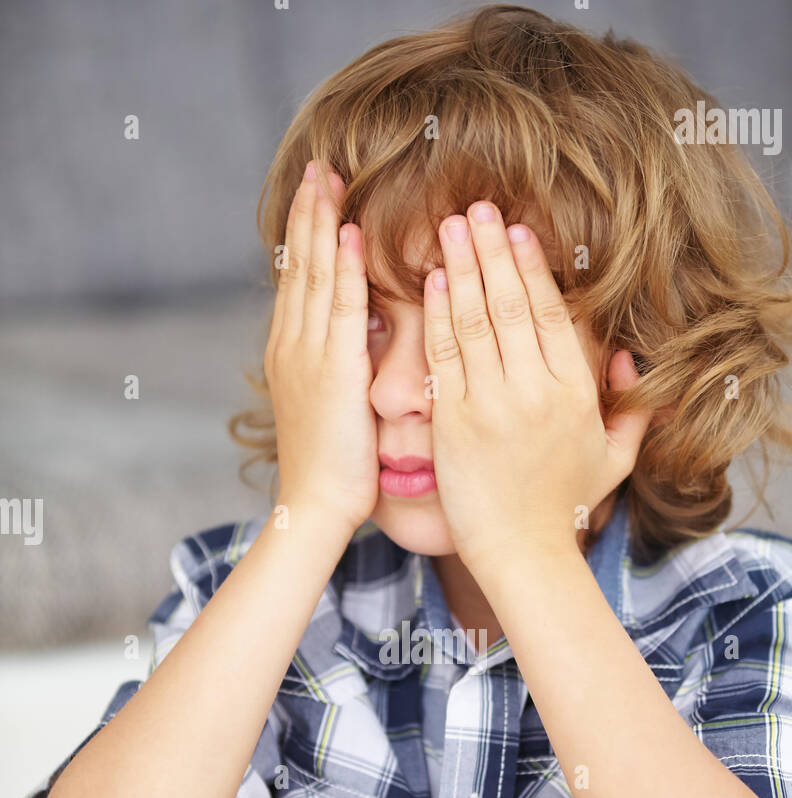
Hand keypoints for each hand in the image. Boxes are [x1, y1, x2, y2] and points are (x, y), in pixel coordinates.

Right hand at [264, 162, 378, 532]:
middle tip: (319, 166)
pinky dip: (343, 267)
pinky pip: (340, 308)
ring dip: (323, 222)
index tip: (318, 194)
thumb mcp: (335, 407)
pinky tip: (349, 232)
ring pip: (315, 275)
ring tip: (329, 177)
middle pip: (301, 266)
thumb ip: (345, 368)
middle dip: (310, 213)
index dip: (308, 234)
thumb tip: (368, 340)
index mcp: (292, 352)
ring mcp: (307, 356)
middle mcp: (292, 345)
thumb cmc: (333, 469)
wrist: (315, 508)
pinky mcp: (331, 372)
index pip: (300, 279)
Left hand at [423, 203, 651, 572]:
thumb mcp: (615, 458)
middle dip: (493, 250)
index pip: (552, 314)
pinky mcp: (456, 422)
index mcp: (575, 393)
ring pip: (475, 321)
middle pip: (512, 304)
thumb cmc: (566, 508)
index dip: (533, 267)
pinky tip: (433, 282)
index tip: (520, 230)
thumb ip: (633, 409)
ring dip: (462, 268)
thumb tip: (625, 361)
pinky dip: (438, 316)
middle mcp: (535, 391)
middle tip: (478, 207)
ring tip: (450, 227)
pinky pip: (445, 356)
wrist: (523, 554)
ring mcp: (492, 405)